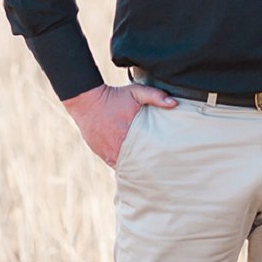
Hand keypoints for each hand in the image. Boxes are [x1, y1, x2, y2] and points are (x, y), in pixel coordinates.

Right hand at [62, 81, 176, 166]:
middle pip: (137, 164)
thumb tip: (174, 103)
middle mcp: (118, 147)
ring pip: (125, 166)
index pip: (147, 154)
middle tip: (158, 169)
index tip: (165, 161)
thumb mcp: (136, 92)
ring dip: (134, 166)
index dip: (156, 159)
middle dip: (147, 166)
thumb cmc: (114, 97)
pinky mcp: (101, 153)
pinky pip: (114, 164)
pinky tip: (131, 165)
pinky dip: (122, 164)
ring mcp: (108, 152)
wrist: (87, 100)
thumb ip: (155, 96)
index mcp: (130, 134)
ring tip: (147, 169)